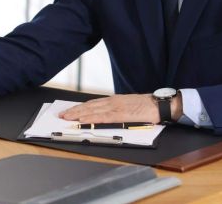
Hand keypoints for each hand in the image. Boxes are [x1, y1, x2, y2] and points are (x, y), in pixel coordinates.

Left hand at [59, 93, 181, 123]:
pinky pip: (103, 117)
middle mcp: (112, 102)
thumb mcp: (128, 106)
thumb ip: (116, 110)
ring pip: (93, 110)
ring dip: (78, 114)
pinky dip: (91, 118)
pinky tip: (83, 120)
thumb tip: (106, 116)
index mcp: (114, 100)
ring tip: (67, 117)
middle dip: (74, 110)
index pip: (92, 103)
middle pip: (89, 106)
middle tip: (61, 115)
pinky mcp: (121, 114)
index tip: (69, 110)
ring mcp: (116, 107)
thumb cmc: (146, 107)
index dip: (80, 107)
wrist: (160, 105)